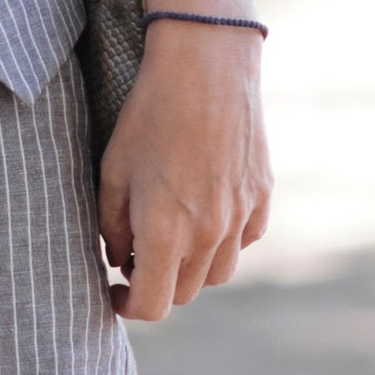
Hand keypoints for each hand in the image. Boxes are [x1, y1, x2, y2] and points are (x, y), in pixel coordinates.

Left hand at [97, 24, 269, 323]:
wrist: (207, 66)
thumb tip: (120, 259)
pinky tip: (203, 211)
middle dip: (156, 285)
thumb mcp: (113, 170)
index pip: (153, 305)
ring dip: (191, 269)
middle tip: (134, 258)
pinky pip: (243, 241)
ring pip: (218, 273)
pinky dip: (222, 241)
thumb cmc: (150, 115)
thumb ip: (112, 226)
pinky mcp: (262, 197)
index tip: (114, 291)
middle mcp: (209, 234)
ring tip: (169, 235)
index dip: (128, 307)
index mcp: (166, 232)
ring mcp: (241, 217)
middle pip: (186, 293)